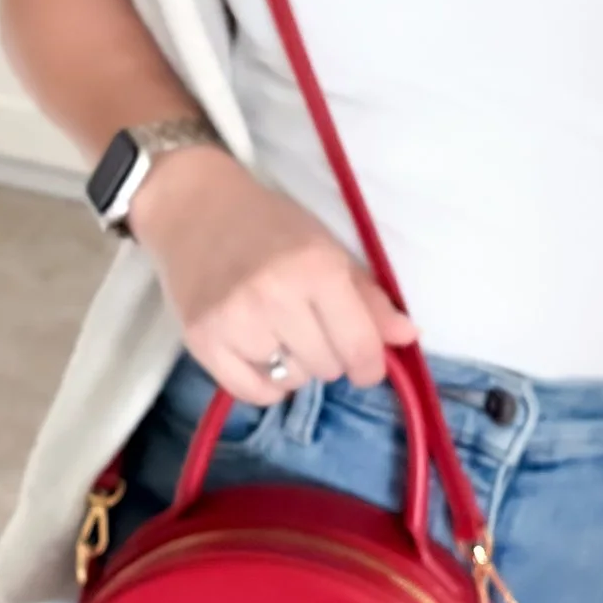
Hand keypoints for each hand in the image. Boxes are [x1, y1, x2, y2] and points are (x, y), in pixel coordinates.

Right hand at [127, 146, 416, 406]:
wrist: (194, 209)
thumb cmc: (268, 225)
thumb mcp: (327, 248)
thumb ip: (368, 296)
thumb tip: (409, 337)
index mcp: (316, 269)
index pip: (360, 347)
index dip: (371, 365)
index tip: (365, 363)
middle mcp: (275, 298)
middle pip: (327, 367)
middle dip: (330, 356)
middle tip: (311, 329)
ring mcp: (235, 322)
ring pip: (291, 382)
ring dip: (296, 367)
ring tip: (281, 334)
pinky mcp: (202, 342)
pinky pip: (252, 393)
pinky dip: (265, 383)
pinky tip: (262, 355)